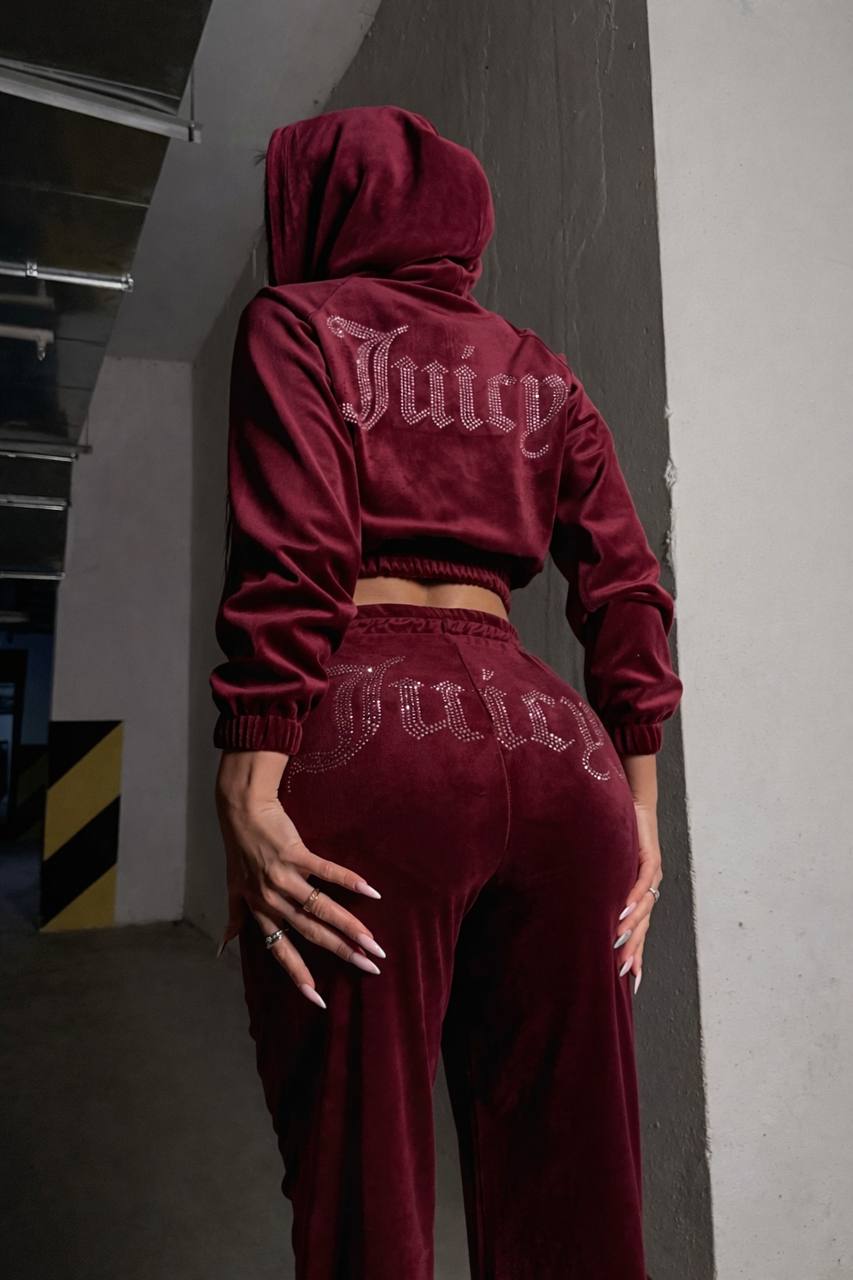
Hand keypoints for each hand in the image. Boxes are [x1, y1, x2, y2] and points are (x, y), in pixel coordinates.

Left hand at [214, 781, 385, 1008]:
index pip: (280, 950)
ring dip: (349, 925)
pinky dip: (348, 881)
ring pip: (320, 907)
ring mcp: (283, 877)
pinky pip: (325, 871)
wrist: (241, 810)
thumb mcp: (232, 888)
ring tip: (372, 940)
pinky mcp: (295, 853)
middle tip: (368, 965)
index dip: (298, 974)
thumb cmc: (238, 850)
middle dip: (340, 951)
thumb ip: (234, 918)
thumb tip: (223, 947)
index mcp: (259, 910)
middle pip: (309, 932)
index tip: (317, 998)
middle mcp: (271, 899)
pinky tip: (370, 892)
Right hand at [612, 799, 660, 994]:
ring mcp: (651, 873)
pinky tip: (625, 911)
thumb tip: (572, 905)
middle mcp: (648, 887)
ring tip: (620, 944)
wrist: (628, 801)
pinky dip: (634, 897)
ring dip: (632, 926)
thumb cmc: (613, 834)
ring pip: (645, 907)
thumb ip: (596, 887)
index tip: (630, 978)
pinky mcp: (650, 856)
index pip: (638, 929)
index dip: (636, 953)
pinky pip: (643, 880)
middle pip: (643, 926)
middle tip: (623, 971)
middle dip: (633, 949)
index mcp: (638, 894)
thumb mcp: (604, 868)